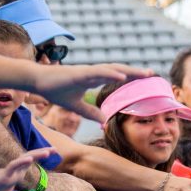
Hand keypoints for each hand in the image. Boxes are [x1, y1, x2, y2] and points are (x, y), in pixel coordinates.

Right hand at [0, 149, 51, 190]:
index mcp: (18, 174)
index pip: (31, 164)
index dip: (41, 159)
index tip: (52, 156)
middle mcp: (16, 170)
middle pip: (31, 158)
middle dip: (43, 153)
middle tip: (55, 150)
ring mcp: (10, 170)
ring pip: (25, 159)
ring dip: (36, 155)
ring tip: (47, 152)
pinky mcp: (3, 173)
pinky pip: (13, 165)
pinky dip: (21, 162)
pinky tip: (29, 159)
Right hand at [32, 63, 152, 120]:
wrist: (37, 82)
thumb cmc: (55, 90)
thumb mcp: (76, 106)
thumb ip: (90, 112)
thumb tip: (104, 120)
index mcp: (93, 78)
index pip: (116, 76)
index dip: (131, 77)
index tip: (146, 79)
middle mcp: (93, 72)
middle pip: (119, 71)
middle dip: (135, 72)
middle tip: (153, 74)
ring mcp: (87, 71)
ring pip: (112, 69)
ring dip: (129, 71)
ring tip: (144, 73)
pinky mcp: (79, 73)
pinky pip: (98, 73)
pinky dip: (111, 74)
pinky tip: (122, 76)